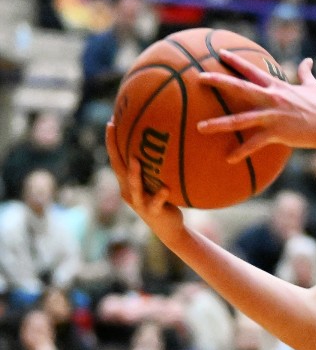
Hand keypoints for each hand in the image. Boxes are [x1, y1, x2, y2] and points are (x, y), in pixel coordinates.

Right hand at [107, 123, 185, 243]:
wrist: (170, 227)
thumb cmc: (164, 198)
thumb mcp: (157, 179)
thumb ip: (155, 164)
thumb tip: (164, 139)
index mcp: (128, 182)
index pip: (117, 158)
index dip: (112, 141)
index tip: (111, 121)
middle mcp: (129, 190)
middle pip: (118, 167)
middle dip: (114, 147)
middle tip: (113, 127)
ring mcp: (140, 202)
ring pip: (134, 187)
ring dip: (134, 174)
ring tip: (136, 160)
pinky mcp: (153, 212)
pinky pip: (156, 203)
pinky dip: (160, 196)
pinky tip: (165, 189)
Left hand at [196, 52, 315, 159]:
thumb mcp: (313, 86)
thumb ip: (307, 72)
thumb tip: (309, 60)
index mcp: (277, 86)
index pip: (252, 70)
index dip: (235, 61)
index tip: (219, 54)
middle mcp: (271, 98)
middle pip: (240, 88)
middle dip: (219, 82)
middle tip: (199, 77)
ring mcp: (272, 116)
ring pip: (240, 119)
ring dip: (219, 123)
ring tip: (200, 127)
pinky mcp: (276, 132)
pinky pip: (254, 143)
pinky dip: (241, 151)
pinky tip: (228, 159)